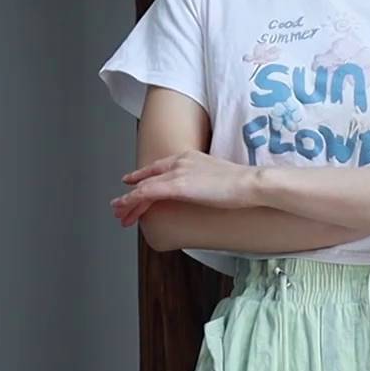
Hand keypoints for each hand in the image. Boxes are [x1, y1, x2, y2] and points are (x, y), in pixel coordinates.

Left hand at [111, 149, 257, 227]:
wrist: (251, 184)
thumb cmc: (245, 185)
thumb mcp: (221, 180)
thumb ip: (207, 183)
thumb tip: (206, 193)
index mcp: (190, 157)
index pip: (160, 167)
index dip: (143, 175)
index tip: (133, 180)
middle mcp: (179, 161)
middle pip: (148, 178)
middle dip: (132, 193)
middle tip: (120, 205)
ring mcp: (177, 173)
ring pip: (143, 187)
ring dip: (128, 202)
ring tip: (118, 213)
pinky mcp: (176, 186)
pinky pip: (146, 194)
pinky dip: (132, 202)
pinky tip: (125, 210)